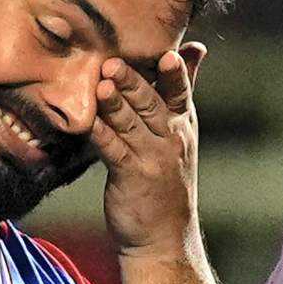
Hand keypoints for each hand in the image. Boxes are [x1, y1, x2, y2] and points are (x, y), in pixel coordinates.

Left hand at [91, 42, 206, 256]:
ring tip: (100, 84)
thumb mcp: (181, 130)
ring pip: (131, 124)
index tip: (169, 56)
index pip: (180, 93)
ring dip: (114, 104)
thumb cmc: (167, 176)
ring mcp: (151, 159)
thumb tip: (196, 48)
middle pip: (151, 105)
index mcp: (182, 124)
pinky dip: (100, 134)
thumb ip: (181, 89)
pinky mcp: (130, 176)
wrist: (164, 235)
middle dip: (134, 83)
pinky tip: (86, 122)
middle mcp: (171, 139)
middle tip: (114, 63)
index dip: (175, 75)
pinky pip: (113, 151)